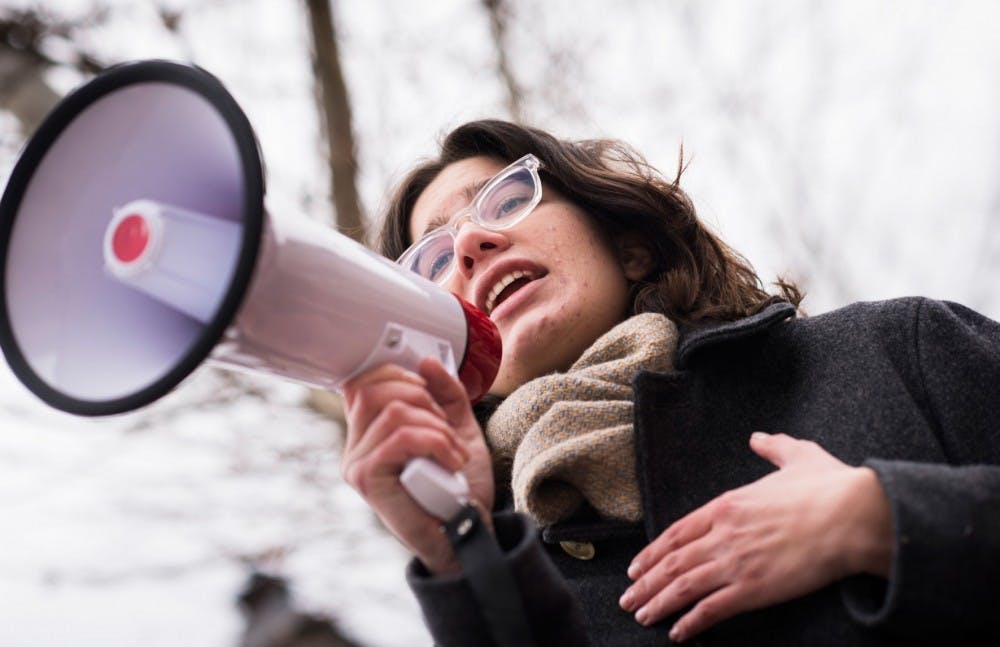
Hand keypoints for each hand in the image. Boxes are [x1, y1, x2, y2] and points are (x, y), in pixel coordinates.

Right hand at [341, 358, 494, 574]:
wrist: (468, 532)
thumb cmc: (460, 486)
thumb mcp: (458, 427)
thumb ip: (445, 394)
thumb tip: (426, 360)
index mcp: (370, 431)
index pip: (364, 381)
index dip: (398, 375)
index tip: (431, 394)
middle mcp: (356, 446)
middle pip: (376, 389)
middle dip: (424, 400)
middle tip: (448, 432)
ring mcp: (357, 463)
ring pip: (394, 413)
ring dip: (437, 428)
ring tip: (454, 454)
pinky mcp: (367, 479)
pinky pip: (399, 438)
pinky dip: (436, 442)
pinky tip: (451, 462)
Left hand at [619, 432, 891, 641]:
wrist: (854, 516)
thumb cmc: (830, 487)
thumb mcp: (798, 456)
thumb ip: (773, 447)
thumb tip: (759, 438)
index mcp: (727, 505)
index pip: (676, 532)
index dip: (652, 552)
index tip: (636, 567)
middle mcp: (723, 534)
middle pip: (671, 562)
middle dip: (645, 583)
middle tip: (627, 598)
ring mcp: (736, 562)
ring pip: (683, 586)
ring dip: (658, 603)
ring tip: (641, 615)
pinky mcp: (754, 589)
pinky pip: (712, 610)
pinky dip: (690, 623)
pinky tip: (677, 633)